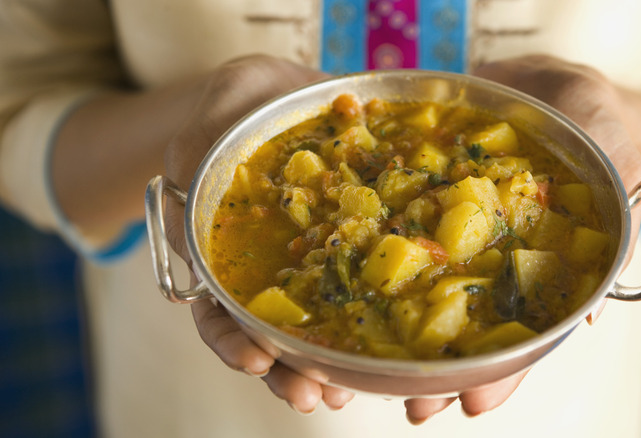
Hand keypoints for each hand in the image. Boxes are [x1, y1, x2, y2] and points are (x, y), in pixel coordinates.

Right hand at [164, 54, 354, 412]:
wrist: (303, 97)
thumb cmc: (256, 100)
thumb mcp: (225, 100)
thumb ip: (201, 136)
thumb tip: (186, 177)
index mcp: (225, 243)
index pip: (215, 303)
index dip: (230, 336)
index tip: (255, 359)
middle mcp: (267, 267)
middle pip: (267, 334)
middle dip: (285, 370)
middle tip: (307, 395)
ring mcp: (315, 265)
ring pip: (315, 329)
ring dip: (326, 367)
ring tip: (342, 392)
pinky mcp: (356, 257)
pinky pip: (363, 299)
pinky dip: (369, 331)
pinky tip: (383, 353)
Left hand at [389, 55, 640, 422]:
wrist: (533, 77)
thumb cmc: (582, 115)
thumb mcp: (612, 146)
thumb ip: (618, 208)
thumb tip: (594, 315)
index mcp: (536, 267)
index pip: (525, 333)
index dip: (504, 372)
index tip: (476, 402)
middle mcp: (487, 262)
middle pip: (463, 333)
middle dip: (438, 375)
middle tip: (414, 409)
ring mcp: (445, 238)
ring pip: (415, 302)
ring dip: (391, 344)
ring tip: (366, 377)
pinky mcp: (410, 209)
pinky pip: (380, 245)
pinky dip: (359, 275)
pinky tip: (336, 299)